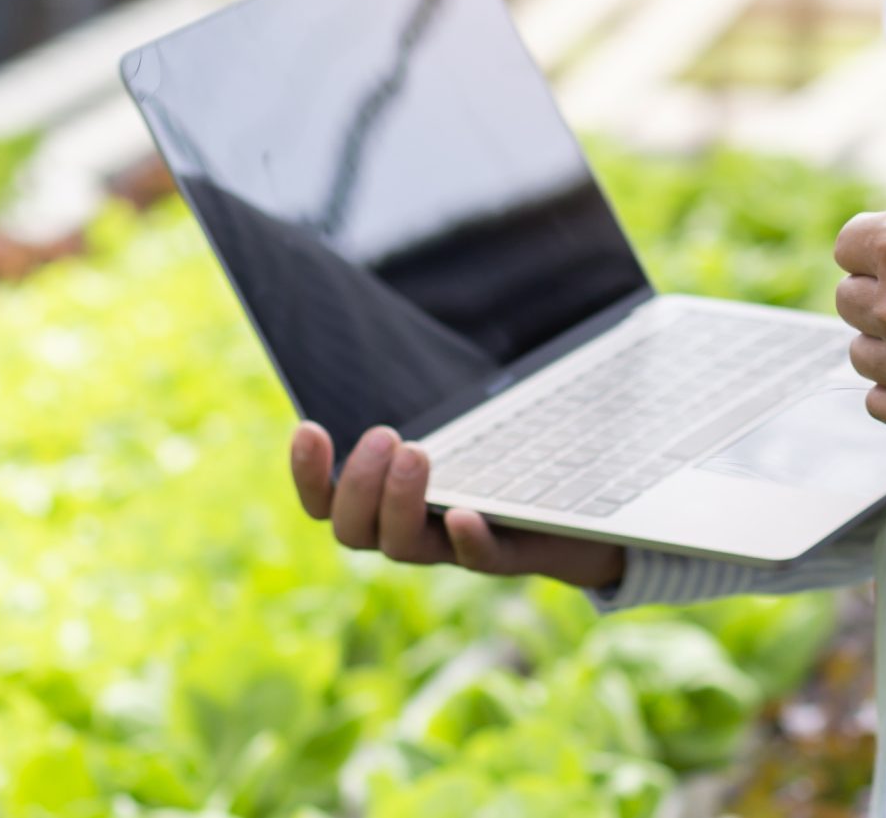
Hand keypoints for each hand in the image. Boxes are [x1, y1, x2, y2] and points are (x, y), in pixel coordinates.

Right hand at [289, 422, 628, 588]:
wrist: (579, 510)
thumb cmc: (501, 458)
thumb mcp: (457, 424)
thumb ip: (425, 401)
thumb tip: (383, 326)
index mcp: (385, 500)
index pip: (325, 501)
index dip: (307, 474)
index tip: (310, 428)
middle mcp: (410, 530)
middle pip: (353, 530)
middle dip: (357, 483)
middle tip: (384, 434)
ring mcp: (453, 547)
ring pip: (402, 547)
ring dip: (400, 502)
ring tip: (416, 452)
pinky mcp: (504, 556)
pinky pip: (478, 559)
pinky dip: (465, 539)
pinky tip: (461, 513)